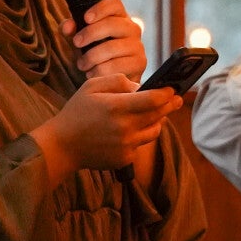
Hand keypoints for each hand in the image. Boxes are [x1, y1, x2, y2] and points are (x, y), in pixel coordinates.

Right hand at [32, 73, 181, 185]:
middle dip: (170, 105)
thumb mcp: (92, 86)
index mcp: (116, 107)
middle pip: (158, 115)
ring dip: (157, 121)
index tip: (172, 88)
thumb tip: (140, 87)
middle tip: (177, 98)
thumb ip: (118, 81)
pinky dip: (140, 135)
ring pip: (154, 131)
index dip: (166, 93)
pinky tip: (130, 130)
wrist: (63, 146)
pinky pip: (140, 144)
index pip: (153, 100)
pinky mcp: (125, 158)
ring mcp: (126, 146)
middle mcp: (125, 128)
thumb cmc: (77, 112)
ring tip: (156, 114)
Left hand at [61, 0, 148, 81]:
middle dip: (90, 34)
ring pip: (112, 47)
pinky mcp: (139, 63)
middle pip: (112, 24)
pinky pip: (116, 66)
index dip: (100, 9)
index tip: (85, 18)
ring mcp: (138, 46)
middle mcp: (132, 28)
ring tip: (82, 64)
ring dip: (91, 57)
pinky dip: (100, 71)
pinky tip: (92, 74)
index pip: (115, 4)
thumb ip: (71, 30)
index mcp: (119, 17)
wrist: (112, 79)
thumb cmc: (96, 53)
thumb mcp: (81, 39)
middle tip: (76, 43)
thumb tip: (67, 26)